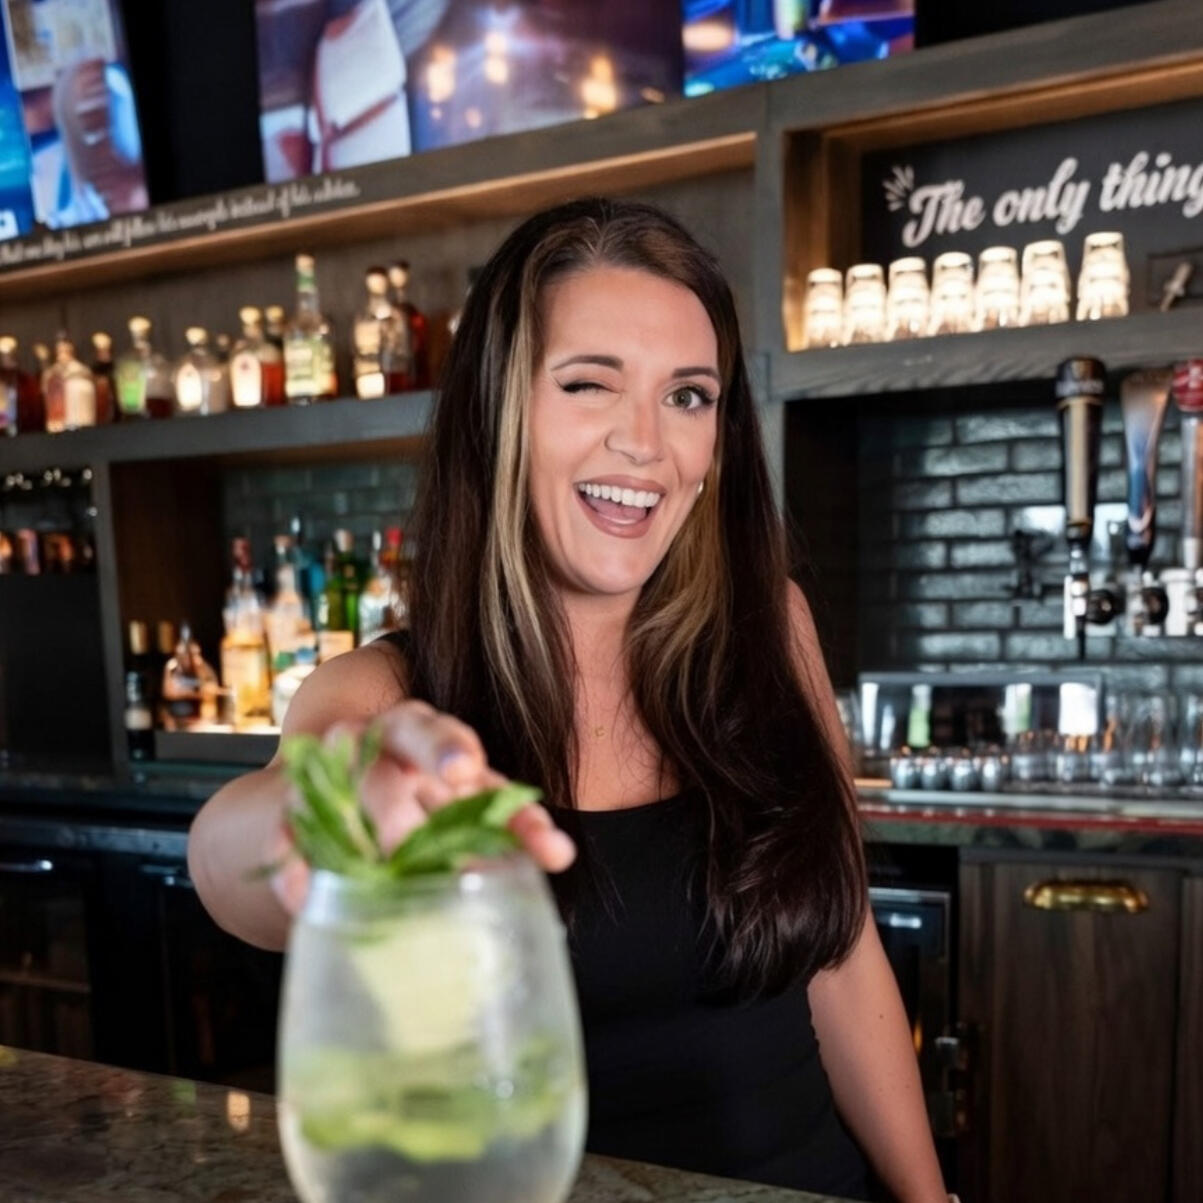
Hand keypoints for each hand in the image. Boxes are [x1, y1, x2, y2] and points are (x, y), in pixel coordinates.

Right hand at [268, 700, 575, 912]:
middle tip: (412, 841)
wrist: (341, 801)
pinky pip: (285, 838)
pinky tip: (307, 895)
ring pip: (333, 798)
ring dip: (356, 841)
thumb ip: (512, 824)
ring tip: (381, 875)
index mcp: (417, 730)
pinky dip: (294, 867)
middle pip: (378, 764)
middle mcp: (366, 743)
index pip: (435, 732)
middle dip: (396, 803)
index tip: (465, 769)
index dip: (448, 747)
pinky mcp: (287, 815)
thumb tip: (561, 856)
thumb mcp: (466, 801)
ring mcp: (322, 776)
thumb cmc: (423, 796)